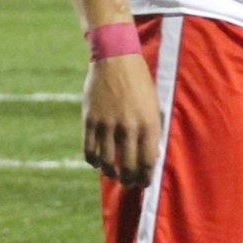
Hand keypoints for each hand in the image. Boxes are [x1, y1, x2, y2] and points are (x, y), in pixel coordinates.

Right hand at [82, 53, 161, 187]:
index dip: (145, 178)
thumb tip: (148, 158)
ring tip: (113, 173)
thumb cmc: (139, 83)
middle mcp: (128, 127)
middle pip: (127, 167)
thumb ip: (151, 131)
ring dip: (110, 173)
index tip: (143, 183)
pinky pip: (89, 150)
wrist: (116, 58)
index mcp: (149, 123)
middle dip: (129, 180)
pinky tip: (98, 161)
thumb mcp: (153, 106)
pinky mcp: (90, 120)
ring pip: (106, 163)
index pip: (147, 162)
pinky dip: (93, 161)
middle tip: (128, 182)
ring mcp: (107, 124)